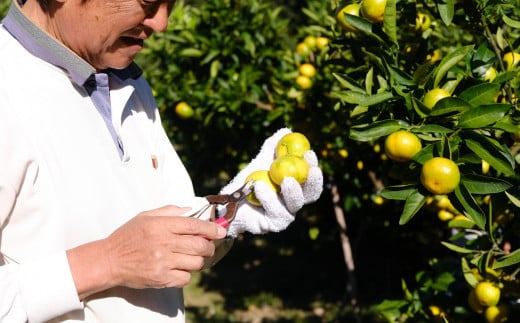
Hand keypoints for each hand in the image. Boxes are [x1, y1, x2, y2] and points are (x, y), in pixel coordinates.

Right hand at [67, 206, 226, 298]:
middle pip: (200, 245)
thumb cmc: (128, 236)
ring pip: (196, 263)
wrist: (109, 260)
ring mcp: (163, 262)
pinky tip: (179, 268)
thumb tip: (190, 210)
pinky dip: (186, 274)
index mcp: (161, 225)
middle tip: (208, 246)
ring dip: (198, 260)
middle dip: (209, 246)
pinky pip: (185, 278)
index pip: (194, 226)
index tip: (221, 231)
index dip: (211, 229)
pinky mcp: (161, 278)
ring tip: (191, 257)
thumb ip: (169, 211)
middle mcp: (164, 243)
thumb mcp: (145, 216)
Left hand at [220, 128, 322, 237]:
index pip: (310, 180)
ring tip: (283, 179)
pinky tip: (259, 187)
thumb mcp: (260, 161)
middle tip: (309, 169)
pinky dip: (268, 198)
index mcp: (295, 189)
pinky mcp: (272, 225)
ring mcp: (284, 216)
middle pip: (310, 195)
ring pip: (294, 205)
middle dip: (312, 182)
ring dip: (291, 192)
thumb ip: (273, 147)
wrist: (228, 201)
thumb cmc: (248, 181)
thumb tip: (286, 130)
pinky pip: (275, 212)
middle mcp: (293, 204)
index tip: (309, 153)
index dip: (314, 167)